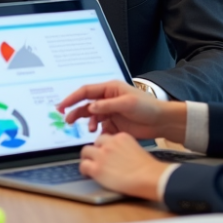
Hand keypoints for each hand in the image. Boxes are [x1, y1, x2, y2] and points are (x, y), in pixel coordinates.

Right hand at [56, 80, 186, 143]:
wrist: (161, 122)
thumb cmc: (147, 107)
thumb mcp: (127, 103)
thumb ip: (107, 105)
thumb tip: (90, 107)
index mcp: (110, 89)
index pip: (86, 91)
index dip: (72, 98)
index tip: (62, 106)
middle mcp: (107, 99)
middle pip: (86, 104)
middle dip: (75, 111)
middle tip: (67, 120)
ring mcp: (110, 111)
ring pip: (91, 116)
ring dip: (87, 122)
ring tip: (88, 129)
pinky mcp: (114, 123)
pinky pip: (100, 126)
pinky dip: (97, 130)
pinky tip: (98, 134)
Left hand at [78, 133, 166, 200]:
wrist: (149, 178)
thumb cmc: (148, 169)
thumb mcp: (136, 150)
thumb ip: (124, 149)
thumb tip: (118, 156)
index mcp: (121, 137)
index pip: (106, 138)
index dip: (104, 146)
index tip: (104, 152)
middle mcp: (109, 143)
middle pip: (94, 143)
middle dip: (95, 151)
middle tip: (96, 159)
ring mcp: (102, 155)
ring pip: (85, 152)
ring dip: (86, 159)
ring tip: (88, 165)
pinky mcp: (97, 169)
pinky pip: (83, 166)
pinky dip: (83, 170)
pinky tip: (87, 174)